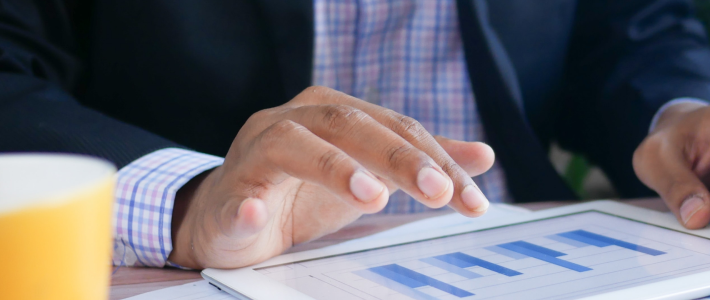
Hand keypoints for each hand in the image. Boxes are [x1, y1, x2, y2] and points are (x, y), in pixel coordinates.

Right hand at [168, 86, 494, 268]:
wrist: (228, 217)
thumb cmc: (301, 190)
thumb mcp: (369, 174)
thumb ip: (419, 161)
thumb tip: (483, 156)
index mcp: (332, 112)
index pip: (395, 128)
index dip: (437, 160)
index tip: (471, 199)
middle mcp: (294, 120)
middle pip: (350, 125)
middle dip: (398, 157)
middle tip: (438, 192)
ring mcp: (255, 153)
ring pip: (291, 144)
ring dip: (333, 168)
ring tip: (371, 195)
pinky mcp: (227, 193)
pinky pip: (235, 195)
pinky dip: (246, 204)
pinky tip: (257, 213)